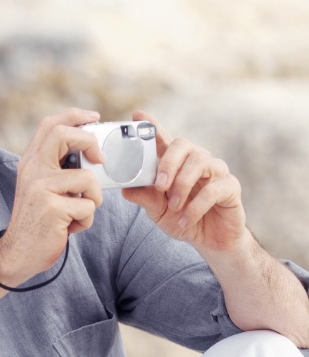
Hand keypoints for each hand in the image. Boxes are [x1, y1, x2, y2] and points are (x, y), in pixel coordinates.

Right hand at [0, 109, 103, 285]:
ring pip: (88, 179)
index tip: (95, 118)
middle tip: (100, 160)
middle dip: (90, 142)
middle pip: (64, 134)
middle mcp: (32, 171)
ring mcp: (41, 189)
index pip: (50, 124)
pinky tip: (70, 228)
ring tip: (78, 213)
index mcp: (30, 163)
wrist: (17, 254)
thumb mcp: (40, 188)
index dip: (75, 116)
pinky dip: (86, 220)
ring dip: (93, 199)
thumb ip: (57, 169)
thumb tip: (91, 154)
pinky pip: (88, 206)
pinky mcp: (52, 208)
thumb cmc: (37, 222)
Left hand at [122, 110, 247, 254]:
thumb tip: (125, 188)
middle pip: (183, 144)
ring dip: (182, 185)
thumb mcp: (157, 211)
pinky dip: (195, 207)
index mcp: (176, 164)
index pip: (163, 140)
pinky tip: (185, 220)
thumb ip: (145, 197)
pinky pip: (214, 189)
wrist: (209, 241)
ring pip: (200, 162)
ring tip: (173, 206)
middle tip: (160, 185)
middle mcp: (197, 162)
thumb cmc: (182, 220)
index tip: (138, 115)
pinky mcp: (230, 187)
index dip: (152, 126)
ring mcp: (216, 172)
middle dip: (168, 163)